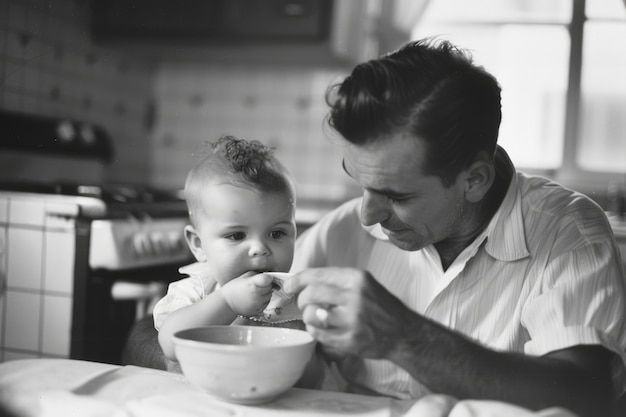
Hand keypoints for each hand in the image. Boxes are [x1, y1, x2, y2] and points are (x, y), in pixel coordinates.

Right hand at [221, 272, 273, 315]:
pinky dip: (263, 301)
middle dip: (266, 285)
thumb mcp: (244, 276)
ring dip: (265, 293)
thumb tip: (268, 275)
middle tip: (257, 285)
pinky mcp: (259, 310)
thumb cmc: (234, 288)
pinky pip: (266, 303)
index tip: (265, 278)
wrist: (227, 303)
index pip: (268, 279)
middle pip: (270, 287)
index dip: (268, 278)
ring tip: (255, 292)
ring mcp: (258, 303)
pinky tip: (255, 299)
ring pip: (269, 296)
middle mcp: (257, 294)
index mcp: (253, 284)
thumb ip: (257, 274)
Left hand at [283, 267, 411, 359]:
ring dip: (308, 317)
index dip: (297, 280)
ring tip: (315, 317)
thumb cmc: (381, 307)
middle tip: (304, 303)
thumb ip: (338, 282)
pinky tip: (323, 328)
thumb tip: (304, 281)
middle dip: (301, 299)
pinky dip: (315, 331)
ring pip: (312, 315)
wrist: (404, 333)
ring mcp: (352, 320)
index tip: (288, 285)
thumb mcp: (365, 284)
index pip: (317, 275)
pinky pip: (319, 334)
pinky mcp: (350, 340)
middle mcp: (355, 297)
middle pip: (310, 294)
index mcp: (357, 279)